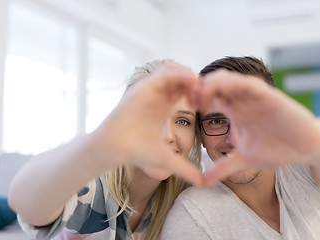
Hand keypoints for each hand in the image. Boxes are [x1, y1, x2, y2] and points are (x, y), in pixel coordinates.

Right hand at [91, 62, 202, 185]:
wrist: (114, 149)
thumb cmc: (136, 152)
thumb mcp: (167, 159)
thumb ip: (185, 169)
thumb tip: (202, 183)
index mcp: (164, 107)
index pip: (185, 90)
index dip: (199, 93)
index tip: (205, 106)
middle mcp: (158, 96)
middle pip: (182, 76)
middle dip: (197, 83)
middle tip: (205, 97)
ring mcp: (151, 89)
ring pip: (175, 69)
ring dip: (190, 77)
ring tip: (198, 92)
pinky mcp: (145, 87)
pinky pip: (166, 72)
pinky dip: (181, 75)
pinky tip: (190, 88)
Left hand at [199, 70, 319, 185]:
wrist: (305, 149)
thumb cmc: (276, 150)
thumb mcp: (243, 160)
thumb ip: (222, 168)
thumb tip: (202, 182)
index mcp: (234, 111)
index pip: (209, 97)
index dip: (194, 99)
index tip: (182, 108)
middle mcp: (242, 101)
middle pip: (214, 84)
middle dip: (197, 88)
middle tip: (187, 99)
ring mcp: (255, 98)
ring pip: (229, 79)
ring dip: (211, 83)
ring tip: (199, 95)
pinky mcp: (270, 97)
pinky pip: (249, 85)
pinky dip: (234, 84)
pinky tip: (222, 88)